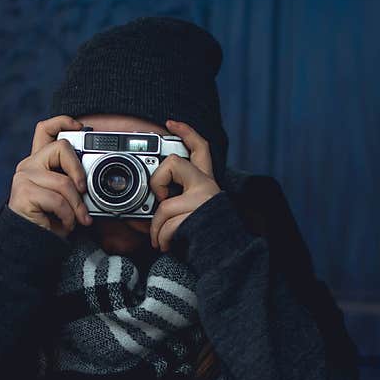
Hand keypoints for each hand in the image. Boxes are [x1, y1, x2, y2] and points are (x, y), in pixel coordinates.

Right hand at [9, 115, 93, 238]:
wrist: (32, 245)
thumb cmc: (52, 221)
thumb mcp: (67, 197)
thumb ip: (74, 181)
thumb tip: (93, 178)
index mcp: (39, 162)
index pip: (45, 129)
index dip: (62, 121)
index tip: (80, 126)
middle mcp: (28, 165)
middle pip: (60, 147)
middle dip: (79, 171)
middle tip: (84, 192)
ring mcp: (23, 177)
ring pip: (64, 182)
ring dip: (77, 206)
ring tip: (77, 219)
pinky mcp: (23, 193)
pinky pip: (57, 200)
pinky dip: (68, 216)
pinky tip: (65, 225)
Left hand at [148, 119, 221, 251]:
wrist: (227, 257)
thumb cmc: (206, 236)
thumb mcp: (194, 211)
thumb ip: (179, 199)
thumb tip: (153, 202)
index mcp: (207, 181)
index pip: (200, 147)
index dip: (185, 131)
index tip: (170, 122)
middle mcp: (207, 186)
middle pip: (173, 162)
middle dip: (156, 182)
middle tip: (159, 201)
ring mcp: (203, 200)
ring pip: (164, 205)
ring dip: (156, 228)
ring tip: (160, 239)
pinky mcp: (197, 216)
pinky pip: (167, 224)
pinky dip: (162, 239)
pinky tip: (167, 245)